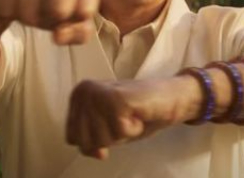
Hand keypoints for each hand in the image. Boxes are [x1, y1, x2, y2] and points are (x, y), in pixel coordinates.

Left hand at [65, 77, 200, 158]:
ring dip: (122, 133)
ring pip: (101, 139)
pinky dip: (133, 129)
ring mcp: (98, 93)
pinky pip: (120, 133)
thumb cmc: (138, 115)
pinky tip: (138, 114)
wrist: (169, 98)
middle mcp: (83, 91)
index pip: (73, 138)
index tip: (113, 123)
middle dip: (110, 137)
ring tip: (131, 115)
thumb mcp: (107, 132)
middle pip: (86, 142)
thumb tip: (96, 152)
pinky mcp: (116, 99)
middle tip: (124, 118)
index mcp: (77, 95)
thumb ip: (92, 142)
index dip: (97, 141)